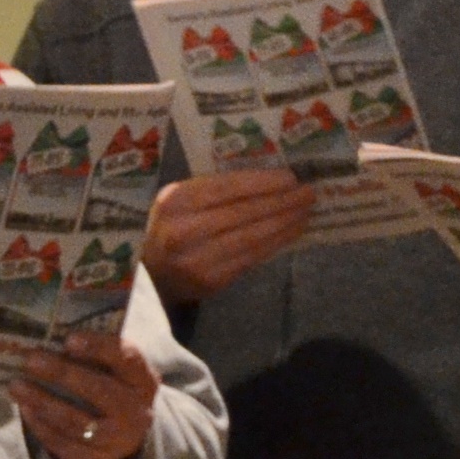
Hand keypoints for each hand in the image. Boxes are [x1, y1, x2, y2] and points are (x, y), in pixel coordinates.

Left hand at [11, 334, 156, 458]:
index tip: (69, 339)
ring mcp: (118, 440)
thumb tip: (50, 335)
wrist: (124, 437)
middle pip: (100, 391)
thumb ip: (94, 355)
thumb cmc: (112, 390)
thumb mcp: (114, 372)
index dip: (99, 348)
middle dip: (62, 374)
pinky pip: (64, 444)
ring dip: (42, 402)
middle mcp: (136, 411)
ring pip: (77, 422)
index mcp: (143, 380)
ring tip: (16, 385)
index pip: (127, 359)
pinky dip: (41, 425)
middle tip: (31, 360)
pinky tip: (25, 408)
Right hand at [144, 167, 315, 303]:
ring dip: (285, 223)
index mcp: (175, 202)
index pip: (228, 188)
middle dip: (282, 201)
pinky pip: (252, 257)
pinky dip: (276, 243)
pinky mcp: (211, 281)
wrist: (149, 276)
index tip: (291, 177)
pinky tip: (291, 231)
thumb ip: (211, 190)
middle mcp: (183, 230)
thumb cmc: (170, 228)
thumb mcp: (179, 201)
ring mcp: (197, 259)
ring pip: (252, 236)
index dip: (263, 182)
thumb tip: (269, 179)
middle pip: (244, 212)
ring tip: (306, 211)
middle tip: (309, 192)